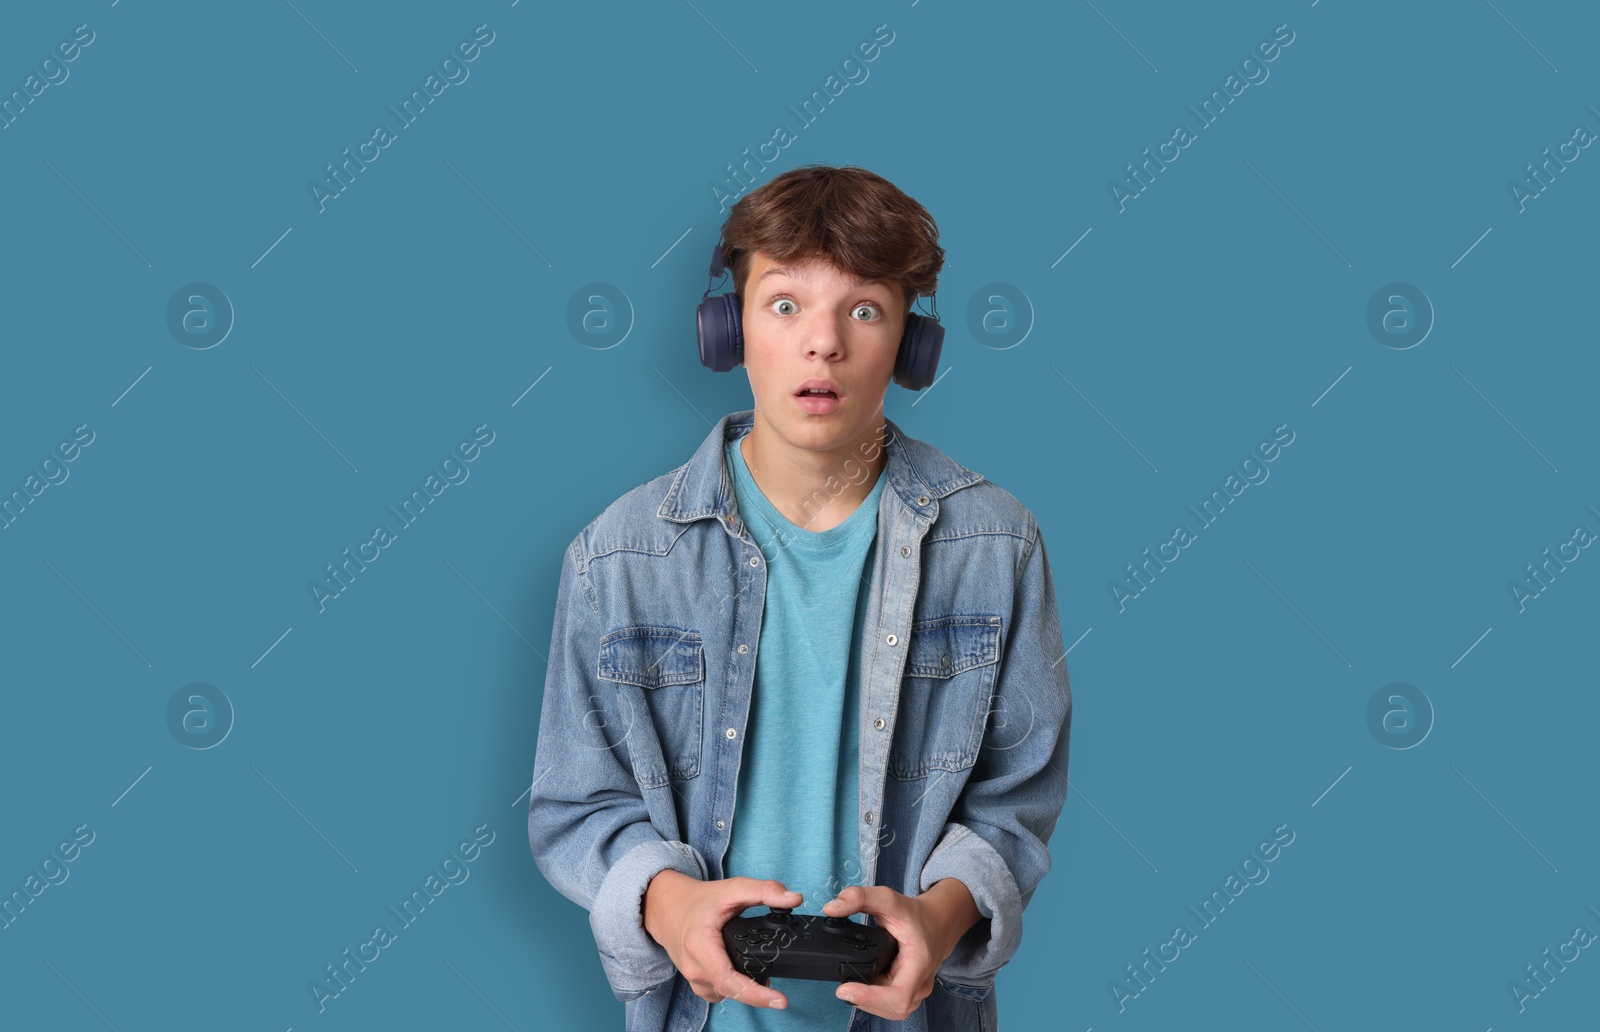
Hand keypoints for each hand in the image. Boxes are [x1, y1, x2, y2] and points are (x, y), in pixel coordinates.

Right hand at [642, 869, 800, 1009]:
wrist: (669, 908)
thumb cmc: (699, 901)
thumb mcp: (733, 889)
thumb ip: (765, 891)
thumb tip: (794, 898)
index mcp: (701, 946)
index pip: (729, 980)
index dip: (756, 995)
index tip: (780, 1001)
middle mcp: (694, 968)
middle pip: (732, 990)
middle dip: (757, 992)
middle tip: (778, 991)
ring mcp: (693, 979)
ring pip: (727, 994)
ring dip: (745, 989)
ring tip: (759, 975)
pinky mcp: (697, 983)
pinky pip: (720, 993)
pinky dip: (734, 987)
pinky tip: (741, 974)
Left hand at [821, 883, 969, 1021]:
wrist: (937, 923)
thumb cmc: (915, 914)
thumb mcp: (888, 898)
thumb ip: (858, 898)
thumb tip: (831, 908)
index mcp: (919, 963)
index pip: (898, 997)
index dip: (869, 999)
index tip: (844, 991)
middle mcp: (921, 983)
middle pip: (891, 1008)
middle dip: (864, 1001)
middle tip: (842, 988)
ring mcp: (916, 991)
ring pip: (890, 1010)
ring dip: (868, 1002)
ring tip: (850, 986)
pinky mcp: (909, 993)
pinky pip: (890, 1006)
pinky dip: (873, 999)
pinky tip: (861, 987)